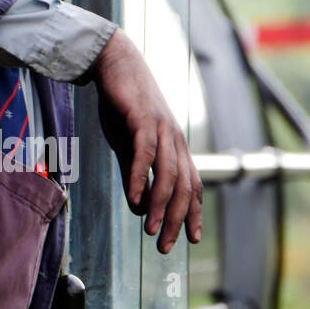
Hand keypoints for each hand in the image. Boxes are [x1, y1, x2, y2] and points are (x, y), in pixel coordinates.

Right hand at [91, 28, 201, 252]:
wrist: (115, 62)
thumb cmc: (122, 105)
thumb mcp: (129, 146)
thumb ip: (137, 175)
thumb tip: (141, 206)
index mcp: (175, 146)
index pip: (191, 186)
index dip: (194, 213)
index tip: (191, 239)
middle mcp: (175, 139)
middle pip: (183, 187)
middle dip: (177, 219)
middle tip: (164, 246)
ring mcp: (162, 128)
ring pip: (168, 174)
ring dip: (161, 205)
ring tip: (151, 230)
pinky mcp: (143, 118)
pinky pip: (145, 154)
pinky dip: (139, 178)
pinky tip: (134, 200)